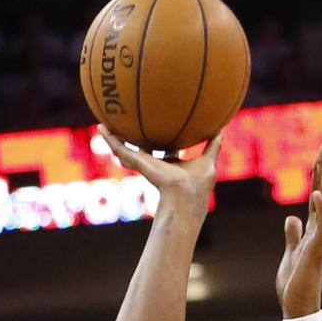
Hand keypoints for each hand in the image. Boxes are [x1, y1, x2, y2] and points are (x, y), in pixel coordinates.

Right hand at [99, 126, 219, 223]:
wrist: (184, 193)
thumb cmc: (197, 184)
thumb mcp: (208, 161)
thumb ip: (213, 146)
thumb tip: (220, 130)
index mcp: (171, 167)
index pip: (166, 153)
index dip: (164, 145)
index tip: (161, 134)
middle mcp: (157, 166)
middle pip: (144, 152)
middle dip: (138, 143)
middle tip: (130, 129)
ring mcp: (145, 165)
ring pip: (127, 151)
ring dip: (116, 140)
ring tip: (105, 127)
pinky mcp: (137, 162)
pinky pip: (120, 148)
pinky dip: (109, 139)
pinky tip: (101, 127)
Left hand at [276, 141, 321, 317]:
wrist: (297, 307)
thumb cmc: (295, 283)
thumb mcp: (291, 253)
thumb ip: (293, 234)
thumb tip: (292, 218)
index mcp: (313, 228)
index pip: (316, 193)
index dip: (318, 172)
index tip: (321, 151)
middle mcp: (320, 230)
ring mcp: (321, 239)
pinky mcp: (317, 250)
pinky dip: (321, 209)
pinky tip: (318, 193)